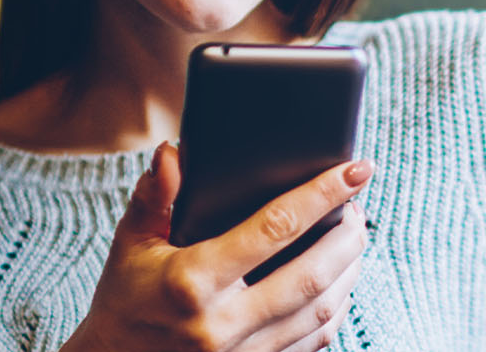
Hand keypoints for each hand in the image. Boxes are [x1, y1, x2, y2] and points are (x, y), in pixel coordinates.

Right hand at [60, 142, 373, 351]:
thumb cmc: (125, 297)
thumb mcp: (131, 243)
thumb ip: (155, 196)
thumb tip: (173, 152)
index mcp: (192, 281)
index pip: (275, 227)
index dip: (322, 194)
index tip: (356, 170)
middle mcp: (222, 323)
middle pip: (312, 274)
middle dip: (349, 236)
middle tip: (360, 206)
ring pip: (321, 311)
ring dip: (349, 270)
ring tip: (355, 237)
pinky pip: (313, 341)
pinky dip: (336, 307)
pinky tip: (340, 281)